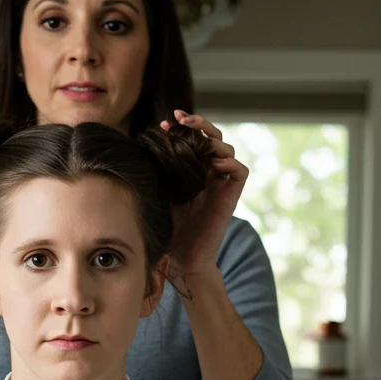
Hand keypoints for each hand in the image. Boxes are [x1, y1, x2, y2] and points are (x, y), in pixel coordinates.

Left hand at [161, 109, 249, 276]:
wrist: (182, 260)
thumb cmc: (168, 231)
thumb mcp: (158, 196)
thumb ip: (156, 173)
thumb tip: (140, 148)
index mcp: (191, 171)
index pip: (192, 140)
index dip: (182, 127)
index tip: (163, 123)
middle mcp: (208, 174)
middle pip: (212, 137)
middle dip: (198, 123)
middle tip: (179, 118)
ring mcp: (221, 184)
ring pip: (227, 150)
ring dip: (213, 138)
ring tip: (197, 137)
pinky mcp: (231, 197)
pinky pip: (240, 172)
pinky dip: (231, 163)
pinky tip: (215, 162)